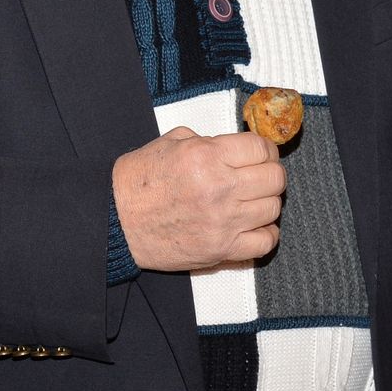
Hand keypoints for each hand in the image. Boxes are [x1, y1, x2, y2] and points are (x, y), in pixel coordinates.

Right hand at [112, 126, 284, 271]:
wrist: (116, 221)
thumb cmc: (140, 181)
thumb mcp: (171, 143)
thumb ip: (210, 141)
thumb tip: (241, 147)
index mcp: (207, 156)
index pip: (262, 149)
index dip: (266, 150)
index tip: (261, 155)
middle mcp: (219, 188)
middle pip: (275, 178)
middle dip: (270, 173)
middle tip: (259, 176)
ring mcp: (222, 222)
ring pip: (273, 208)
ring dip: (266, 202)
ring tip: (250, 201)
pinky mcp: (220, 249)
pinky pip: (265, 242)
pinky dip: (265, 233)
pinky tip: (253, 225)